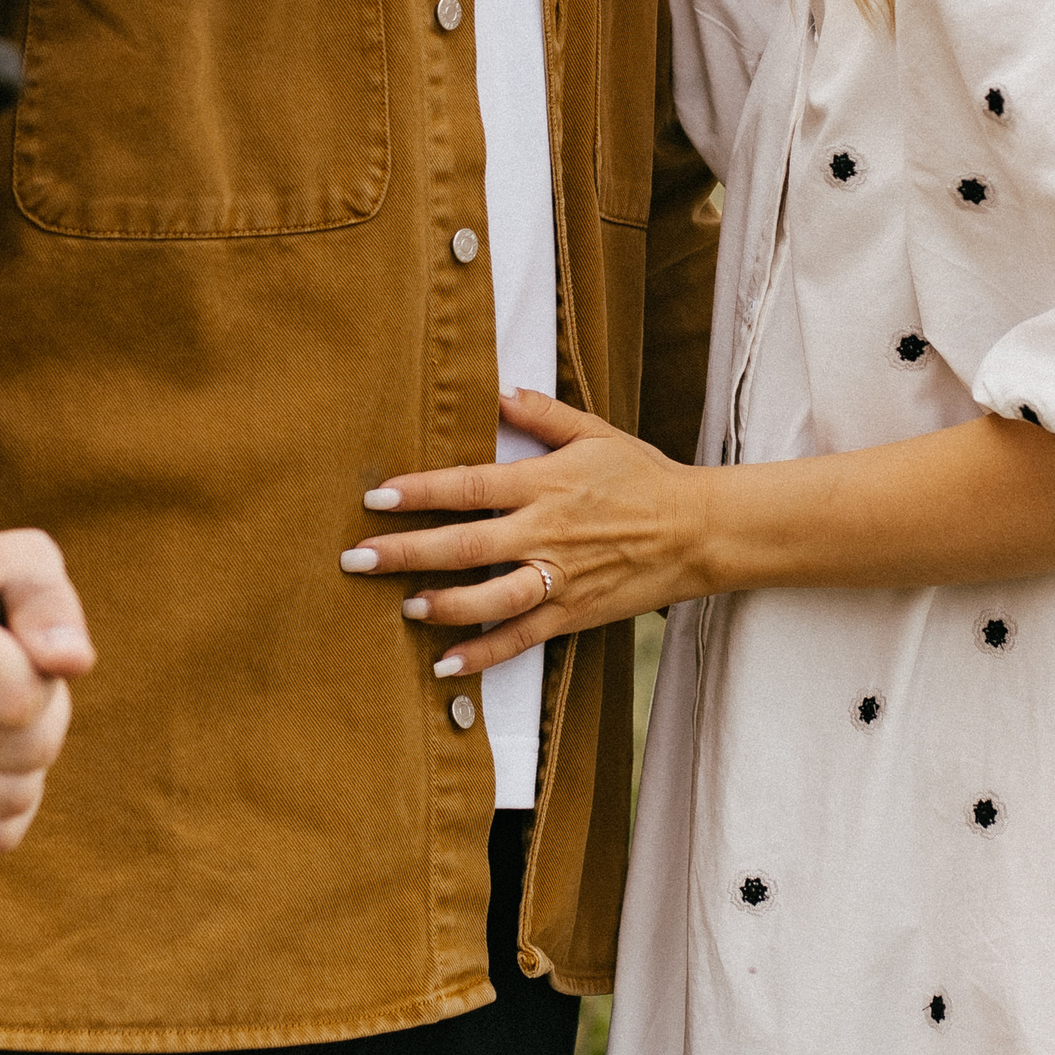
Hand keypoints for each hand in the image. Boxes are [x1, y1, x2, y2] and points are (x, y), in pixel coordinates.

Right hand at [0, 529, 92, 850]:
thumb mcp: (16, 561)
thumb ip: (49, 601)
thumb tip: (73, 661)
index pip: (21, 698)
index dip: (44, 673)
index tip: (22, 648)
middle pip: (30, 748)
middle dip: (44, 713)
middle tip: (14, 680)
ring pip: (18, 795)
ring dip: (28, 758)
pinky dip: (7, 798)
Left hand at [337, 389, 707, 676]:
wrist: (697, 530)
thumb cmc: (643, 476)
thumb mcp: (595, 432)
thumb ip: (542, 414)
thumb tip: (497, 391)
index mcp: (545, 484)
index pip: (470, 486)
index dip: (421, 492)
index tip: (377, 497)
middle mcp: (546, 533)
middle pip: (466, 546)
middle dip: (407, 552)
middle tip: (357, 559)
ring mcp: (559, 578)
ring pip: (491, 599)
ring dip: (444, 605)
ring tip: (404, 606)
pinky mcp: (573, 613)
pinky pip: (522, 639)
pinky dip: (483, 655)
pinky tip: (445, 664)